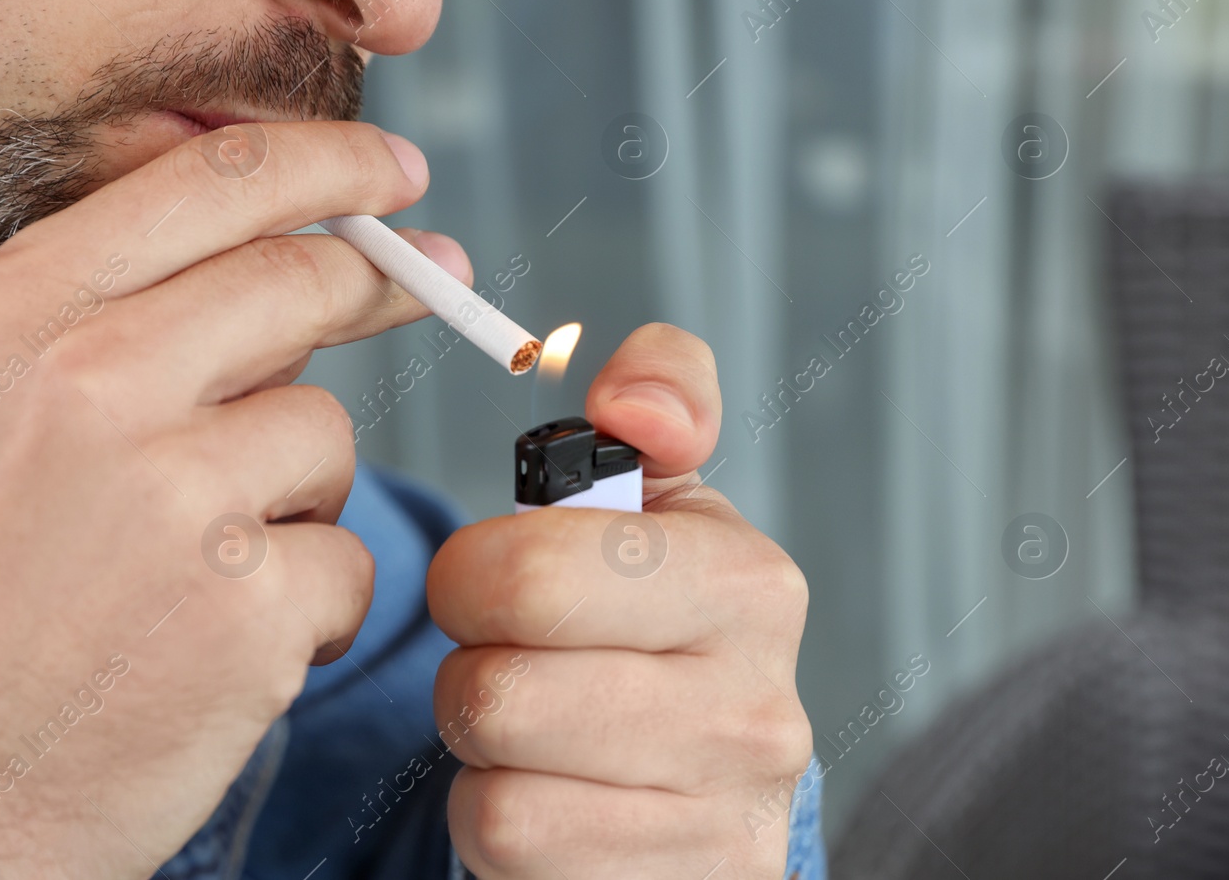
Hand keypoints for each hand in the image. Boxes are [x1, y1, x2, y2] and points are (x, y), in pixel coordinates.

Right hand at [0, 122, 470, 877]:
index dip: (332, 163)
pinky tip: (217, 643)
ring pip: (327, 434)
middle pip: (303, 280)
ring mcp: (176, 493)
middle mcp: (94, 380)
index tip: (396, 171)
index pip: (217, 180)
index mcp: (22, 311)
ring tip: (201, 565)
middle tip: (437, 285)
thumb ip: (131, 315)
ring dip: (299, 493)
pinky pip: (346, 557)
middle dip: (379, 283)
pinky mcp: (248, 604)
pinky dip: (308, 600)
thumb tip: (311, 256)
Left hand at [428, 324, 811, 878]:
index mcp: (751, 587)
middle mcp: (758, 717)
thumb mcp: (662, 494)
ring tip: (537, 730)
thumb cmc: (652, 616)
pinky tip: (554, 798)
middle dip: (470, 668)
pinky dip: (500, 830)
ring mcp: (723, 829)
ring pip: (494, 789)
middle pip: (495, 694)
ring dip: (484, 755)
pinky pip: (510, 856)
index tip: (496, 579)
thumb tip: (636, 402)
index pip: (528, 578)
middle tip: (509, 656)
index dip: (471, 576)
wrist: (697, 776)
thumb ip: (659, 394)